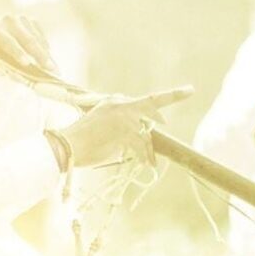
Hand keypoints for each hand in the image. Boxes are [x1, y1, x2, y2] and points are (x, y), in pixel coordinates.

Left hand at [0, 12, 60, 79]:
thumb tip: (2, 71)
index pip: (7, 41)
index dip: (17, 53)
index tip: (27, 63)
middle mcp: (8, 20)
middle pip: (28, 39)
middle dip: (39, 56)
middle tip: (50, 70)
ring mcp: (21, 19)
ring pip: (37, 39)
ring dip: (46, 55)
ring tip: (55, 69)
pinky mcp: (31, 21)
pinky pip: (41, 36)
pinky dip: (45, 49)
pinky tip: (49, 60)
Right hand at [52, 86, 186, 167]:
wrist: (65, 147)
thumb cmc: (79, 141)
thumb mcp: (98, 123)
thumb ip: (118, 122)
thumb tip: (138, 134)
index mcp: (114, 101)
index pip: (146, 100)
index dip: (170, 96)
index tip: (188, 91)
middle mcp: (121, 105)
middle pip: (152, 110)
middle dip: (163, 114)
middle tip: (184, 98)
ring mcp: (123, 118)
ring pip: (145, 135)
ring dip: (147, 151)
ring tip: (147, 162)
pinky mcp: (124, 132)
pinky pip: (141, 147)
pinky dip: (145, 157)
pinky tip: (146, 164)